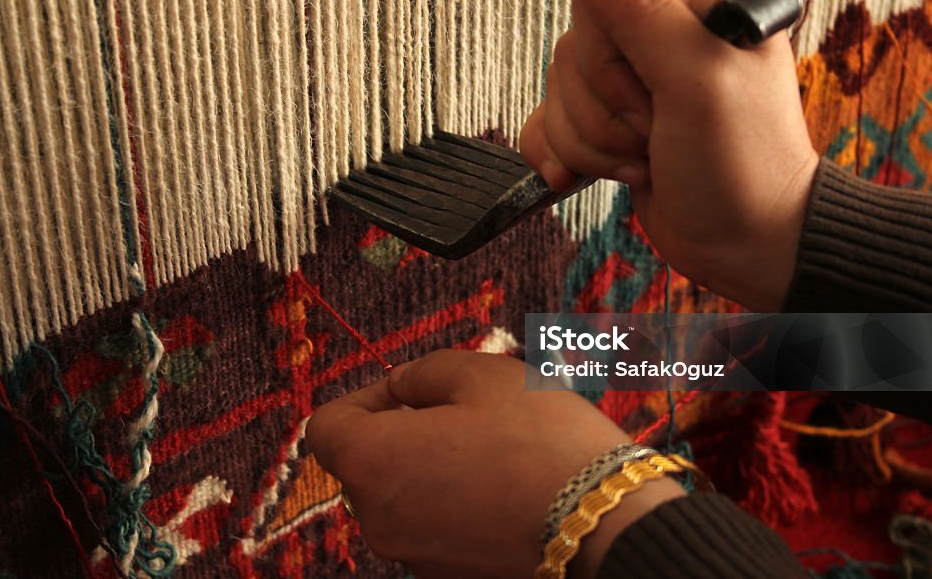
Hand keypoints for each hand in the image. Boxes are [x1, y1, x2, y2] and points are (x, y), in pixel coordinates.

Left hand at [306, 349, 683, 577]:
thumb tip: (400, 389)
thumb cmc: (538, 438)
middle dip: (398, 429)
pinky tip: (497, 483)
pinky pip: (429, 524)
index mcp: (372, 463)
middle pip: (363, 463)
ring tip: (486, 446)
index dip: (363, 397)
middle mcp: (377, 519)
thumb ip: (419, 373)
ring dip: (425, 465)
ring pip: (398, 494)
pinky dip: (448, 500)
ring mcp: (411, 554)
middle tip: (458, 409)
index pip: (327, 426)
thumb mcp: (478, 374)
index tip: (408, 390)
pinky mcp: (445, 573)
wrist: (605, 521)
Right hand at [519, 0, 818, 310]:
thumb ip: (634, 7)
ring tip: (646, 158)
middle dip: (605, 112)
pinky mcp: (609, 118)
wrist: (745, 244)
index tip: (658, 100)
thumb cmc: (741, 165)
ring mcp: (633, 77)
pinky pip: (549, 121)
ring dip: (592, 142)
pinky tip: (595, 174)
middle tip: (658, 133)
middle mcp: (662, 27)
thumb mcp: (693, 80)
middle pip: (575, 50)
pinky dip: (562, 154)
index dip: (613, 62)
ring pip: (558, 91)